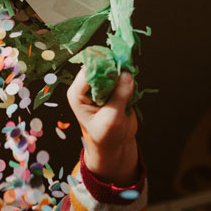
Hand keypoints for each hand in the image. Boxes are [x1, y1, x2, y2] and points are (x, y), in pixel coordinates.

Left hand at [67, 68, 139, 186]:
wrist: (115, 144)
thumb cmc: (106, 135)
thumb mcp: (112, 118)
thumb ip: (119, 96)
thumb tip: (127, 75)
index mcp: (78, 94)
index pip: (88, 72)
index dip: (102, 68)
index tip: (117, 70)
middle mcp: (88, 87)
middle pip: (100, 66)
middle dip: (114, 68)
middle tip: (127, 74)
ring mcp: (101, 86)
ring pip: (112, 69)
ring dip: (123, 73)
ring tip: (129, 84)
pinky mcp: (114, 87)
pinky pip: (122, 75)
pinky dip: (129, 78)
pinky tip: (132, 87)